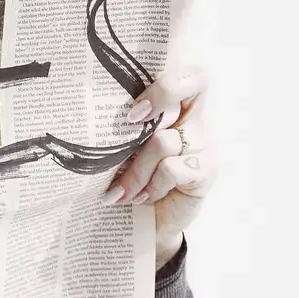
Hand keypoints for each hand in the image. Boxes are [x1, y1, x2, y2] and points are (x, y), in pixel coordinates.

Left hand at [104, 63, 212, 270]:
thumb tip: (92, 119)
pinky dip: (150, 186)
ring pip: (162, 141)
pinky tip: (141, 198)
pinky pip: (172, 169)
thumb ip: (124, 130)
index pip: (188, 74)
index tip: (133, 109)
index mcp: (177, 106)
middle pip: (194, 85)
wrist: (148, 224)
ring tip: (121, 190)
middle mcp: (195, 119)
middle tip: (129, 122)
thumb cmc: (132, 179)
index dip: (165, 83)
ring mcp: (203, 144)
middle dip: (157, 99)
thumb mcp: (126, 150)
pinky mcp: (206, 171)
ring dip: (136, 169)